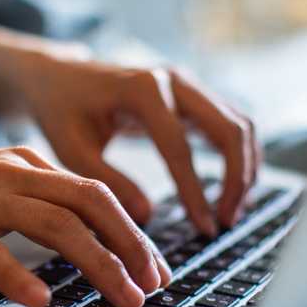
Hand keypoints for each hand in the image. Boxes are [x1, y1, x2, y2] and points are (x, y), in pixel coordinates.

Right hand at [0, 148, 170, 306]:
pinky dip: (20, 276)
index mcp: (25, 164)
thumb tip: (87, 240)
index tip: (156, 268)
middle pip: (90, 203)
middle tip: (155, 284)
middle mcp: (10, 174)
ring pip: (56, 225)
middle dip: (131, 245)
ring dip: (98, 264)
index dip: (133, 231)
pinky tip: (41, 300)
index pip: (95, 193)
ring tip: (123, 298)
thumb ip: (35, 205)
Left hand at [14, 46, 261, 235]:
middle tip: (226, 222)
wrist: (60, 77)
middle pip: (229, 129)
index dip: (195, 192)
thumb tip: (147, 218)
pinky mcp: (193, 97)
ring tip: (230, 213)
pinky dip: (239, 158)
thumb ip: (107, 182)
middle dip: (236, 179)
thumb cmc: (62, 112)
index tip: (203, 228)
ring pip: (240, 125)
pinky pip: (232, 125)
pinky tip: (228, 193)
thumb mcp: (71, 150)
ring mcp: (188, 85)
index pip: (179, 147)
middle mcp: (173, 80)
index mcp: (141, 88)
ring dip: (245, 170)